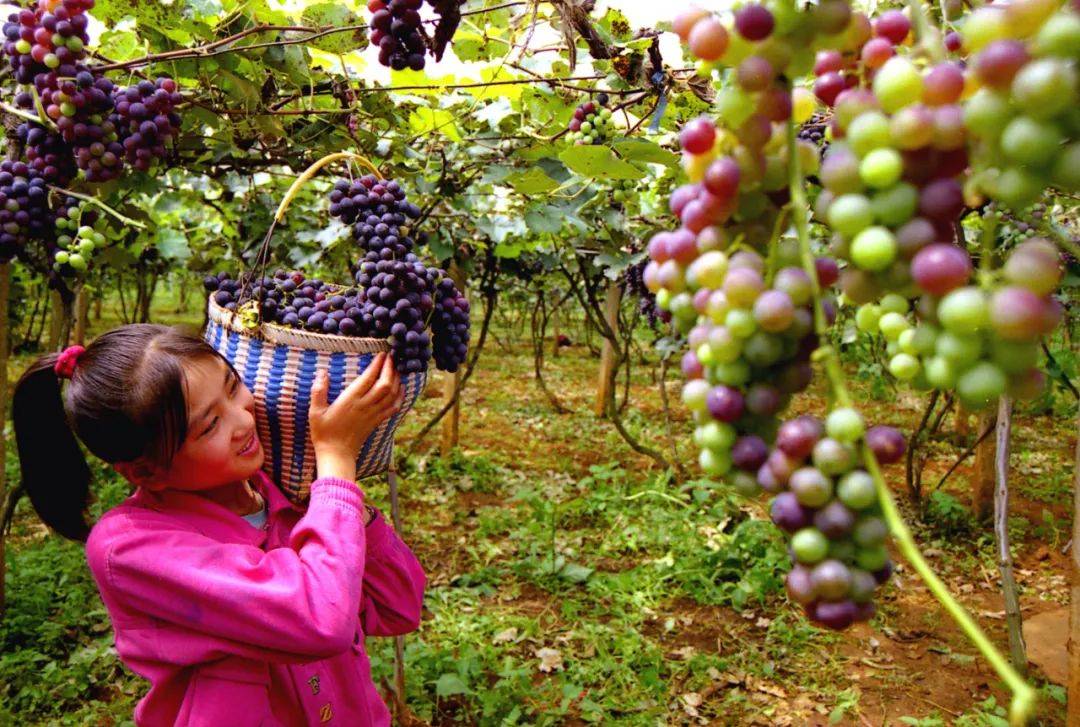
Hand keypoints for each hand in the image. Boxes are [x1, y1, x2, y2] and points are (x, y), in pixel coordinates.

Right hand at [309, 352, 401, 481]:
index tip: (382, 354)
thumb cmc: (324, 432)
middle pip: (385, 384)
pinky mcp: (377, 422)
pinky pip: (393, 407)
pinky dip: (400, 396)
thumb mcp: (315, 412)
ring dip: (397, 380)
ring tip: (397, 368)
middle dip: (391, 369)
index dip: (377, 365)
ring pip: (391, 395)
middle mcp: (365, 406)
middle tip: (392, 357)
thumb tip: (322, 372)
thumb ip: (319, 391)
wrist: (337, 454)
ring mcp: (373, 414)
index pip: (368, 378)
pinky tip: (400, 388)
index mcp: (350, 401)